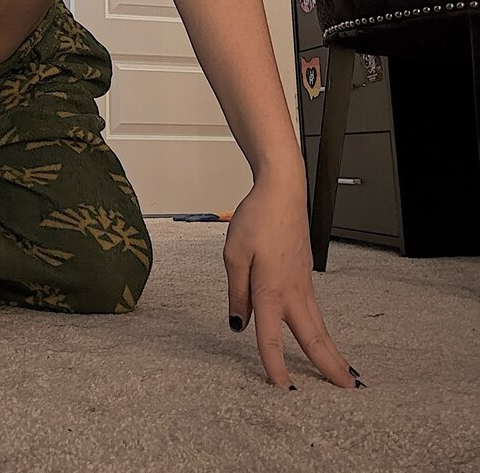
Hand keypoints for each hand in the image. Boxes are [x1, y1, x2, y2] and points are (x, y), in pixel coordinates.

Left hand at [223, 176, 361, 389]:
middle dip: (329, 365)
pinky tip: (320, 336)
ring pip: (319, 324)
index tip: (282, 389)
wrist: (282, 191)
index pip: (270, 337)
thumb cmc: (257, 218)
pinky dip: (322, 329)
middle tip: (347, 389)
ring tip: (344, 372)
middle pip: (312, 337)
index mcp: (270, 289)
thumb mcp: (234, 255)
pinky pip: (315, 310)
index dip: (275, 366)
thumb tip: (239, 323)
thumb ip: (237, 293)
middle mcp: (292, 290)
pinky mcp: (305, 273)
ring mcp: (303, 282)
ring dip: (331, 350)